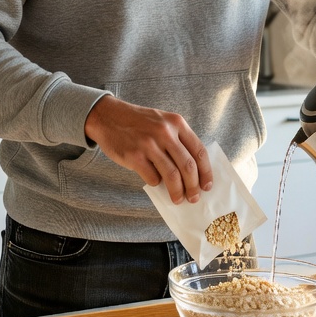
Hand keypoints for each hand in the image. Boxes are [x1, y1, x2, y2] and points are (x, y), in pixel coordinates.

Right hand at [83, 95, 212, 204]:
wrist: (108, 116)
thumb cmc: (139, 123)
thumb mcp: (163, 122)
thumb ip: (178, 140)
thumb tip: (193, 172)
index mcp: (177, 123)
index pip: (199, 151)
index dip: (206, 172)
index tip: (207, 185)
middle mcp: (165, 132)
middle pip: (188, 166)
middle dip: (194, 186)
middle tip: (194, 197)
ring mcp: (149, 144)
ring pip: (172, 175)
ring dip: (178, 192)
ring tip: (178, 199)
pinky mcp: (134, 156)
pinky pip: (152, 177)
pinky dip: (157, 184)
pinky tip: (155, 183)